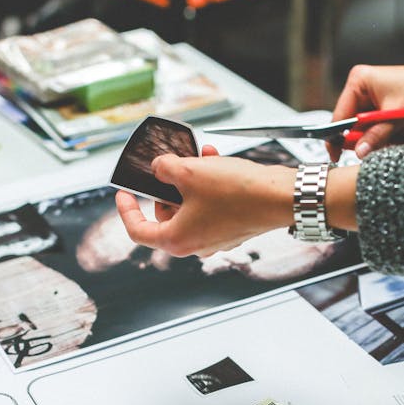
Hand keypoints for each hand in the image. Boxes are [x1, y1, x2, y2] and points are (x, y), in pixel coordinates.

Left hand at [116, 148, 295, 256]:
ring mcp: (214, 239)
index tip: (124, 194)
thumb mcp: (189, 172)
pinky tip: (215, 163)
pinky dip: (208, 187)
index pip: (138, 231)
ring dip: (190, 181)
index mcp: (177, 240)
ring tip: (199, 158)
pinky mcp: (231, 230)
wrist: (279, 197)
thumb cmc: (238, 193)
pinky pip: (210, 207)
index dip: (126, 210)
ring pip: (189, 208)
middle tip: (169, 167)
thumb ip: (164, 168)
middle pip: (166, 216)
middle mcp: (195, 246)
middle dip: (166, 188)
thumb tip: (159, 168)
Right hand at [329, 38, 403, 160]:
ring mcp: (369, 102)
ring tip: (400, 133)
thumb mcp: (398, 114)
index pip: (339, 117)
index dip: (337, 138)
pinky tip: (402, 132)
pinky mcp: (379, 111)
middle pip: (351, 127)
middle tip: (385, 140)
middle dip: (368, 138)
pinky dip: (388, 137)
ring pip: (365, 133)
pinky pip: (375, 132)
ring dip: (381, 139)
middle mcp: (361, 91)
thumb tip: (359, 151)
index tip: (337, 156)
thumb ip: (376, 135)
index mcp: (358, 83)